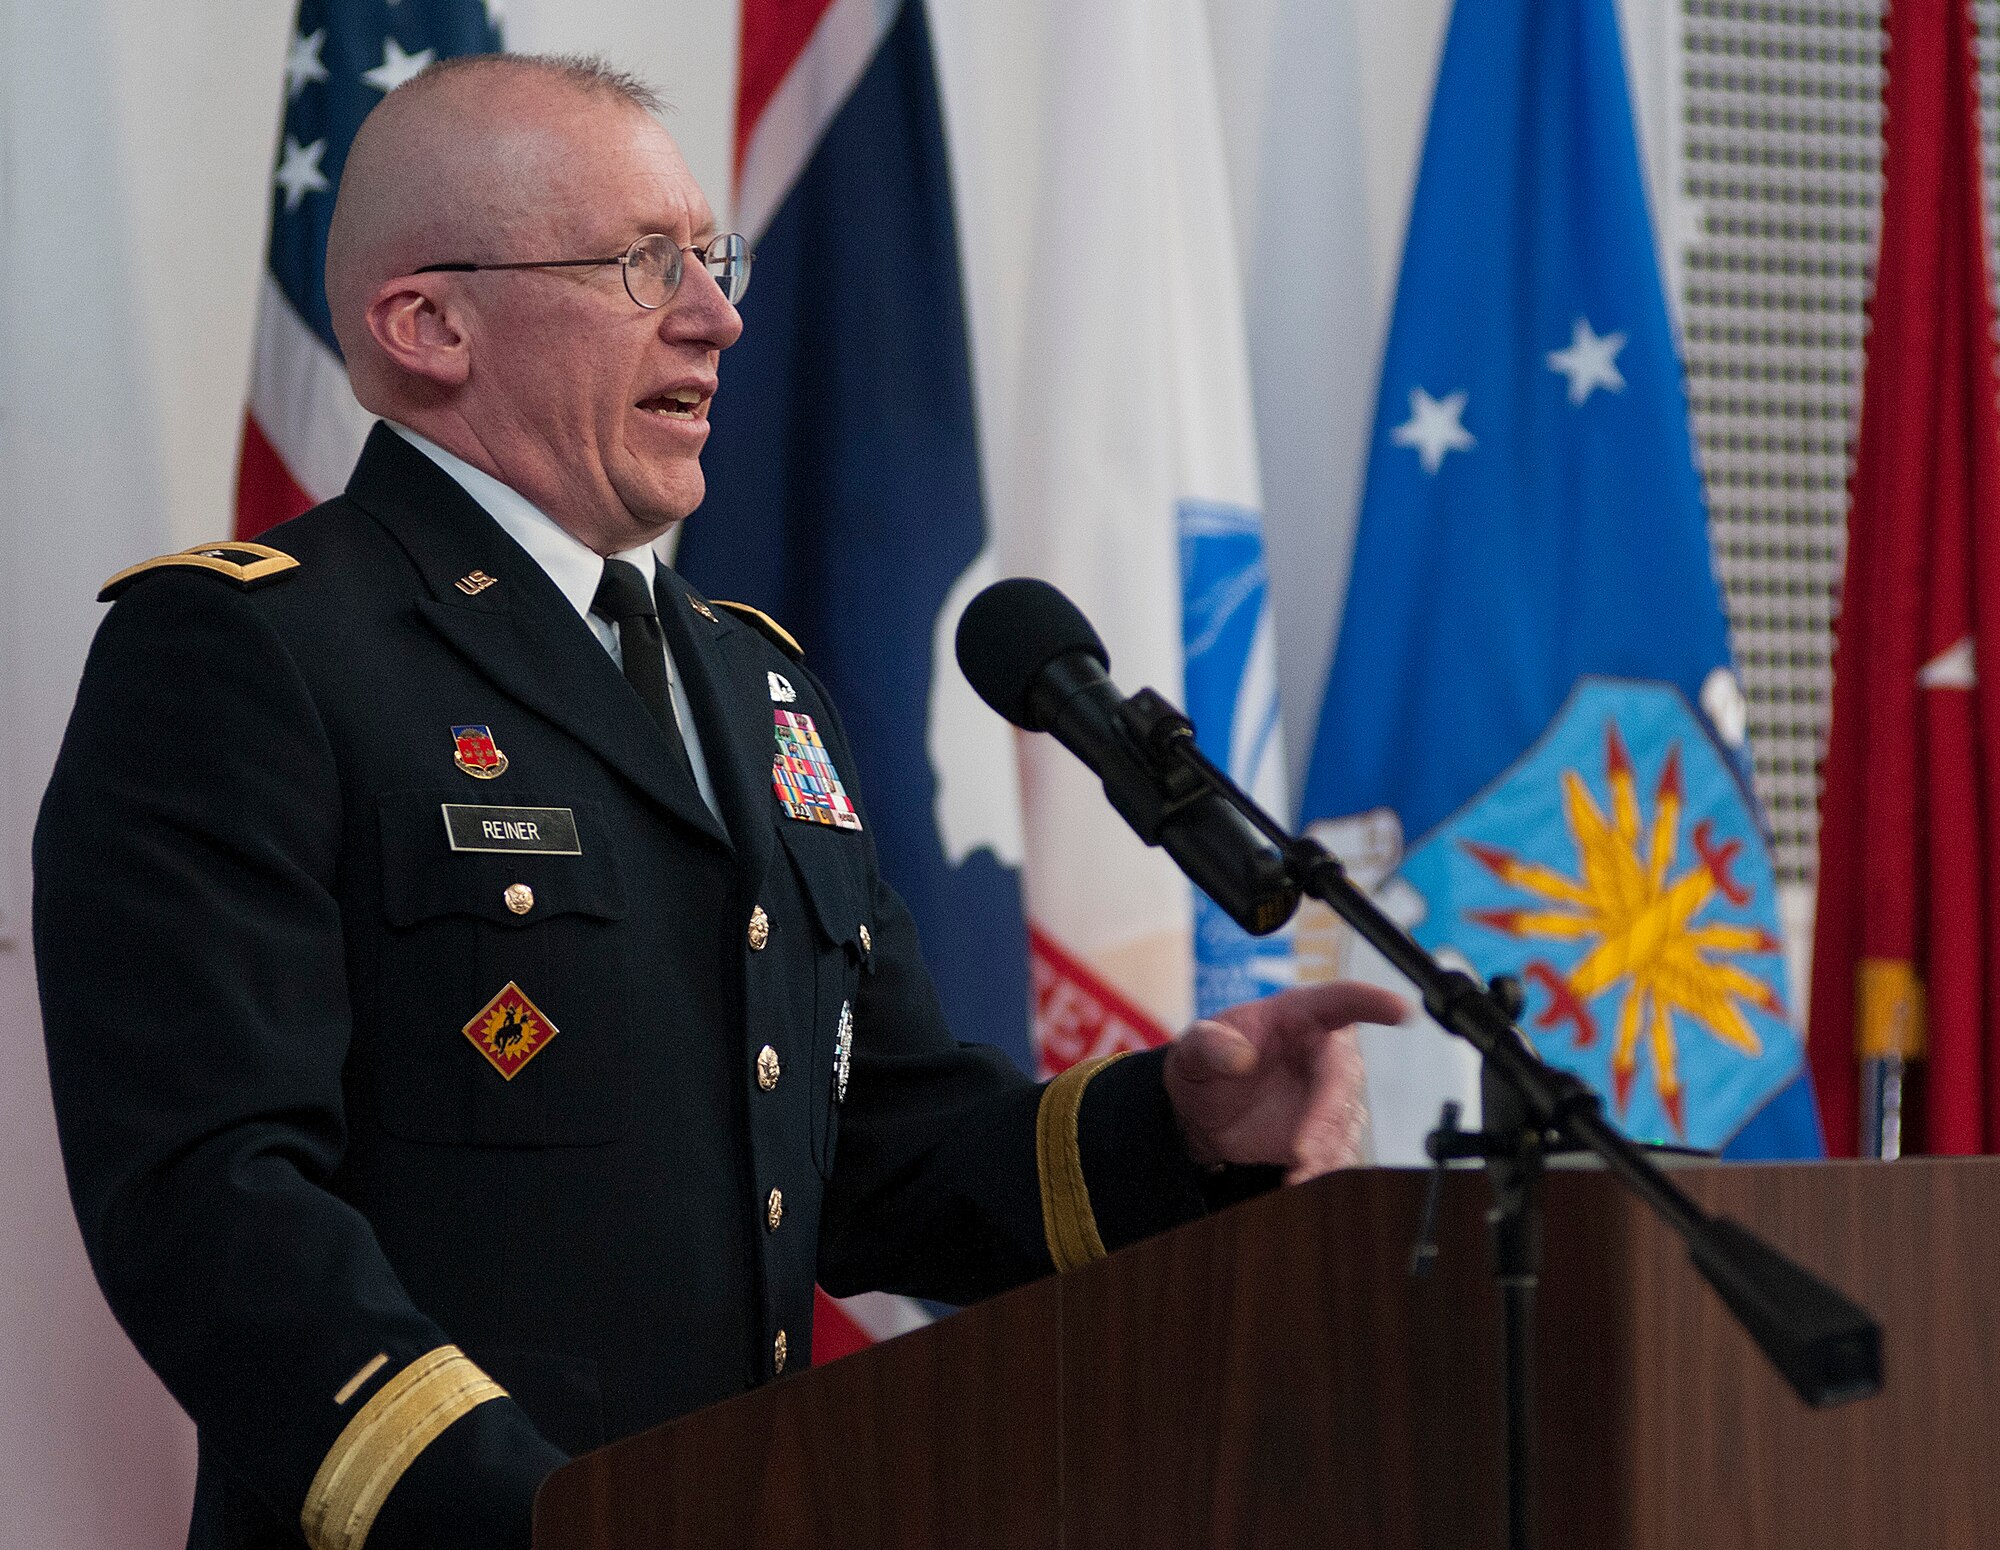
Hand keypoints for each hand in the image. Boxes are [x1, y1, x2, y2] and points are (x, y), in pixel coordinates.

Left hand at [1163, 981, 1408, 1182]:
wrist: (1200, 1111)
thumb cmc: (1206, 1062)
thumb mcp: (1194, 1047)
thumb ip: (1210, 1045)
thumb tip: (1239, 1055)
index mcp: (1298, 1014)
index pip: (1341, 999)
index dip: (1372, 1001)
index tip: (1399, 1009)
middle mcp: (1322, 1051)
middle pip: (1342, 1074)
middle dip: (1326, 1112)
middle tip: (1303, 1148)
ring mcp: (1327, 1093)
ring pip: (1344, 1118)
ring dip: (1326, 1149)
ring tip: (1297, 1174)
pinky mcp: (1326, 1130)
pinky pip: (1337, 1149)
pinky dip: (1323, 1169)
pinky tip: (1298, 1181)